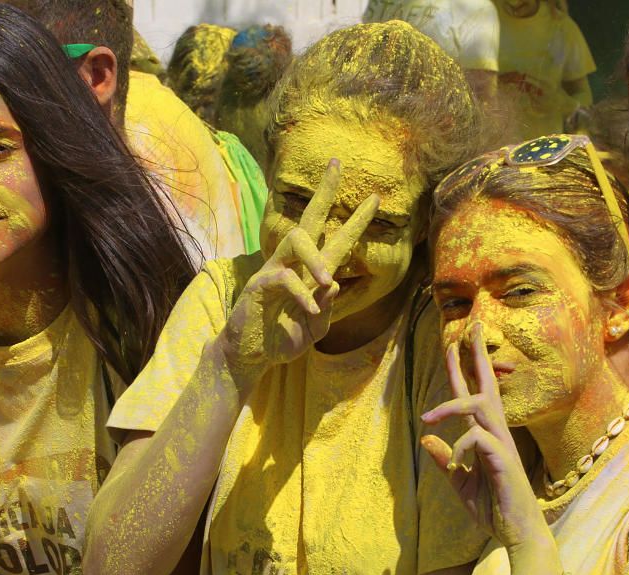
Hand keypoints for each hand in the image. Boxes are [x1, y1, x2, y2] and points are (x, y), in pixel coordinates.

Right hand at [220, 159, 377, 381]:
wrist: (253, 356)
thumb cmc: (283, 340)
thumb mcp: (315, 329)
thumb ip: (326, 309)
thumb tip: (333, 283)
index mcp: (312, 274)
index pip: (337, 240)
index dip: (356, 221)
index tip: (376, 198)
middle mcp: (294, 264)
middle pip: (310, 218)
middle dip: (324, 191)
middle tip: (337, 164)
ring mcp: (275, 271)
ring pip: (296, 239)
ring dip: (314, 258)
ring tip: (325, 281)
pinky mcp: (260, 284)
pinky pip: (283, 278)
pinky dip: (300, 296)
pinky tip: (307, 313)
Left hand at [420, 323, 543, 549]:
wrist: (516, 534)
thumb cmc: (494, 508)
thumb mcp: (460, 482)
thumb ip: (444, 459)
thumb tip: (425, 438)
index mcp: (486, 436)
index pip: (472, 395)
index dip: (461, 370)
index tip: (453, 344)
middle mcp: (497, 433)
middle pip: (486, 386)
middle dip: (476, 357)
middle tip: (468, 328)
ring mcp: (502, 444)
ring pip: (479, 406)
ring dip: (451, 405)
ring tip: (428, 416)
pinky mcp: (504, 459)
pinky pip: (477, 439)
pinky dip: (459, 449)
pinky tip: (454, 470)